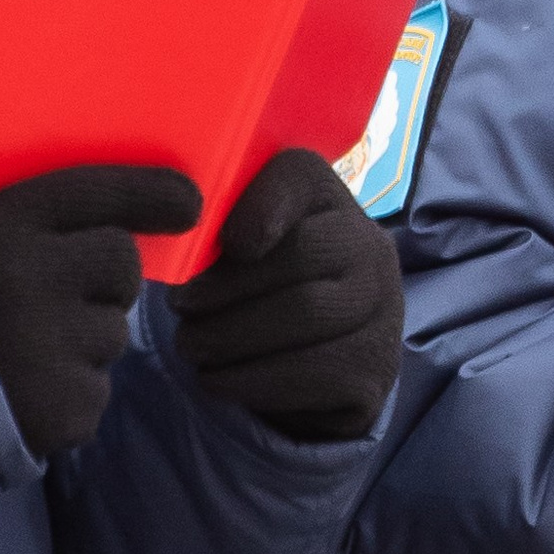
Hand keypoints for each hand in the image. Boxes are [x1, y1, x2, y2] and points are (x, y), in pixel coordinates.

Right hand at [0, 163, 200, 460]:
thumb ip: (40, 223)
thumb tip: (142, 214)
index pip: (98, 192)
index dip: (151, 194)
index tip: (188, 205)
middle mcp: (29, 280)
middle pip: (122, 263)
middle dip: (105, 280)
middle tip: (54, 298)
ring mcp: (50, 349)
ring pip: (114, 332)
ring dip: (85, 342)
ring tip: (21, 352)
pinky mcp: (64, 409)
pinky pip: (96, 389)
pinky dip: (70, 393)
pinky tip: (21, 391)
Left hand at [167, 150, 402, 442]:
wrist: (320, 373)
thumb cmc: (262, 296)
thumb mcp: (242, 254)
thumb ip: (216, 230)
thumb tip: (171, 236)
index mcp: (329, 201)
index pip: (300, 175)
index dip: (261, 205)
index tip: (228, 243)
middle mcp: (370, 249)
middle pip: (300, 254)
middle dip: (227, 284)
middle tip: (180, 307)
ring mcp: (383, 312)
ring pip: (305, 314)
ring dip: (230, 334)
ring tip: (191, 345)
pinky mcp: (373, 372)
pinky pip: (310, 371)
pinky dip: (249, 378)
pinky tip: (217, 378)